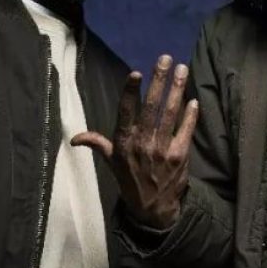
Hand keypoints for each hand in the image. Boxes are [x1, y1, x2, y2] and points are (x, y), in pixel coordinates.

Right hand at [71, 54, 197, 228]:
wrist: (153, 208)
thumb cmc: (130, 180)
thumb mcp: (110, 162)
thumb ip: (96, 143)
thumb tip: (74, 137)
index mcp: (124, 141)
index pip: (126, 111)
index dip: (131, 92)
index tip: (136, 73)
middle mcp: (142, 143)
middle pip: (152, 106)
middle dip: (160, 80)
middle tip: (166, 59)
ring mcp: (162, 149)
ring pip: (170, 113)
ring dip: (177, 89)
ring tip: (183, 70)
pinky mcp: (180, 156)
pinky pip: (185, 129)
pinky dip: (190, 114)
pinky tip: (193, 99)